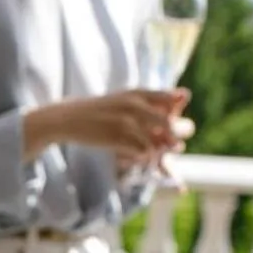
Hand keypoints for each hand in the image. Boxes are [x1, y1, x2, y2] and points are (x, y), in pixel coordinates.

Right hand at [27, 88, 188, 164]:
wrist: (68, 118)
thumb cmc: (98, 112)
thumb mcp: (123, 99)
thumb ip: (149, 101)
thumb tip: (183, 97)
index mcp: (137, 93)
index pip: (171, 99)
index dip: (176, 113)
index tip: (172, 122)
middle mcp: (135, 104)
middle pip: (170, 122)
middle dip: (176, 136)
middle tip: (175, 146)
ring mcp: (126, 121)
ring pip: (158, 141)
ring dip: (161, 151)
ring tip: (156, 156)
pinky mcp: (117, 137)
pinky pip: (142, 151)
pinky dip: (144, 158)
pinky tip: (138, 160)